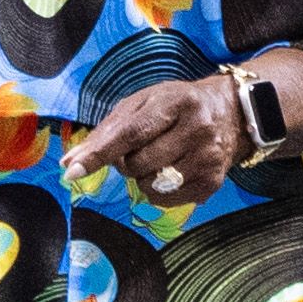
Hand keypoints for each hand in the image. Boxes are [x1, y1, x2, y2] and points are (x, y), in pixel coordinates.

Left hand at [61, 77, 247, 202]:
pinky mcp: (212, 182)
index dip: (99, 153)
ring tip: (158, 156)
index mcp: (174, 102)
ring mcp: (207, 158)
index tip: (71, 170)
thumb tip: (71, 162)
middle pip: (137, 163)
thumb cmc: (176, 105)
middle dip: (125, 161)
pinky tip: (170, 170)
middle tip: (139, 147)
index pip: (130, 133)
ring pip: (149, 184)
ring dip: (141, 176)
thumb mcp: (143, 102)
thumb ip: (107, 130)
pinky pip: (165, 199)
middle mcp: (196, 129)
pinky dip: (156, 189)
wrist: (232, 113)